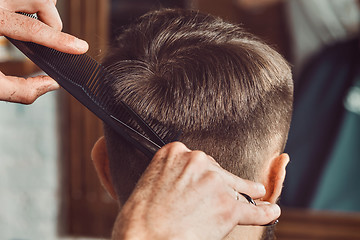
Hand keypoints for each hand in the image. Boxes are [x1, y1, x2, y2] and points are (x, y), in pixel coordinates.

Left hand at [0, 0, 88, 103]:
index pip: (32, 29)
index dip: (60, 42)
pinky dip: (31, 4)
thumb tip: (52, 84)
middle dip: (52, 22)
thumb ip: (20, 90)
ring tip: (33, 23)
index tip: (81, 48)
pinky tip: (21, 14)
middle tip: (48, 38)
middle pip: (40, 0)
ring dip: (44, 8)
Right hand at [112, 142, 279, 239]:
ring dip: (245, 195)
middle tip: (218, 198)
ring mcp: (215, 182)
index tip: (204, 182)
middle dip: (221, 185)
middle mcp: (197, 160)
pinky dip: (265, 211)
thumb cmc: (135, 220)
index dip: (203, 174)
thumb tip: (98, 145)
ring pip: (236, 188)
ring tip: (257, 196)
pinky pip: (253, 208)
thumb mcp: (130, 184)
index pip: (197, 160)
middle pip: (218, 172)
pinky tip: (273, 210)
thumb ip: (119, 164)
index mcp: (174, 152)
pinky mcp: (228, 207)